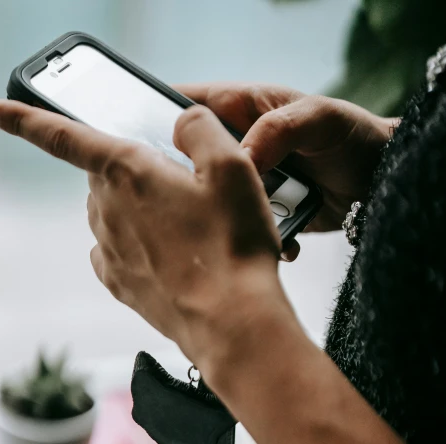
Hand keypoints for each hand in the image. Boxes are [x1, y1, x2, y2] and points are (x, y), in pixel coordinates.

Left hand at [0, 100, 287, 373]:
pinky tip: (164, 255)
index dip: (21, 119)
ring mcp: (109, 250)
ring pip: (111, 214)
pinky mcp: (119, 284)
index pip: (61, 135)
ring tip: (188, 230)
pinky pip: (113, 252)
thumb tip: (180, 125)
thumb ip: (199, 129)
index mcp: (127, 170)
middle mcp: (107, 209)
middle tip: (185, 191)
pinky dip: (133, 246)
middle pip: (105, 175)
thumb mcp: (233, 166)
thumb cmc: (233, 245)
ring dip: (138, 212)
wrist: (231, 321)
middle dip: (135, 174)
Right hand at [178, 83, 395, 233]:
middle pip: (190, 164)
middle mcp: (237, 146)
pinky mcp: (260, 215)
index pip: (186, 106)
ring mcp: (247, 183)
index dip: (161, 124)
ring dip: (229, 220)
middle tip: (205, 205)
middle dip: (192, 187)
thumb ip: (277, 129)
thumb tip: (239, 158)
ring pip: (216, 204)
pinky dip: (257, 240)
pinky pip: (243, 230)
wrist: (382, 185)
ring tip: (254, 228)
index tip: (154, 154)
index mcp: (240, 109)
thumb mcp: (319, 120)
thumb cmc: (353, 137)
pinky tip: (281, 244)